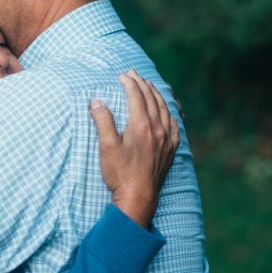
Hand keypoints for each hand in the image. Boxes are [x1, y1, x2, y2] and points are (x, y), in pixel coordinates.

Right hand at [89, 70, 179, 228]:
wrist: (138, 197)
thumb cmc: (120, 173)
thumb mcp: (106, 146)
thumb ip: (102, 121)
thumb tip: (96, 101)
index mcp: (141, 125)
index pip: (136, 96)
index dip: (129, 83)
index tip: (122, 76)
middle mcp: (157, 129)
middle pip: (152, 99)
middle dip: (142, 84)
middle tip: (133, 74)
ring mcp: (167, 140)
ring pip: (165, 110)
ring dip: (157, 95)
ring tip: (150, 86)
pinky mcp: (171, 150)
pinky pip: (175, 127)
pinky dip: (170, 115)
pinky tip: (169, 114)